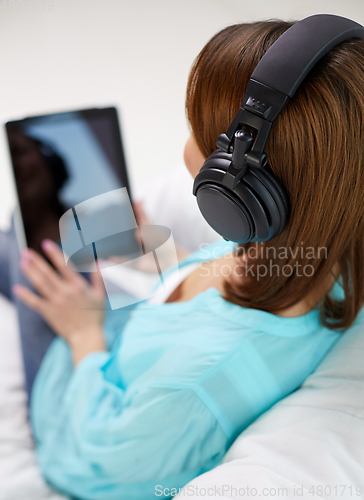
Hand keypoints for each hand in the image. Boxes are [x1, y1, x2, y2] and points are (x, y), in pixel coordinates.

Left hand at [13, 239, 105, 363]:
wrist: (87, 336)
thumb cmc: (95, 316)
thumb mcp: (100, 294)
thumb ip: (98, 277)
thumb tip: (98, 261)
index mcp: (77, 285)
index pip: (64, 265)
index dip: (54, 254)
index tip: (46, 244)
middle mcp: (65, 291)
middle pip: (48, 273)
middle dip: (36, 261)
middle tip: (26, 252)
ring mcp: (55, 302)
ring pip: (40, 284)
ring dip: (30, 272)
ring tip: (22, 262)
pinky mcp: (48, 312)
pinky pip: (35, 302)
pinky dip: (26, 295)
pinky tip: (17, 288)